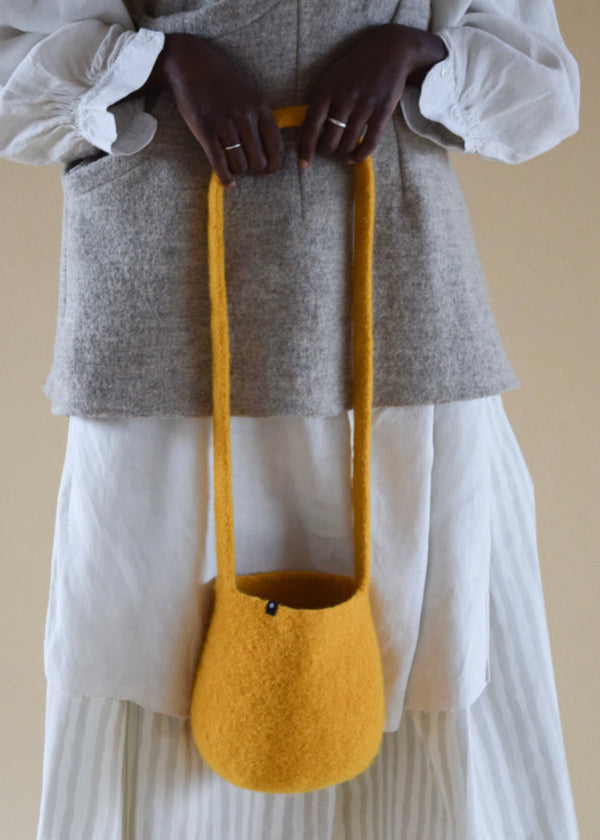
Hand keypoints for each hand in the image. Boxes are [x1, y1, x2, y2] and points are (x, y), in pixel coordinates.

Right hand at [133, 33, 284, 186]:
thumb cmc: (221, 81)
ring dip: (238, 171)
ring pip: (240, 164)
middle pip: (258, 159)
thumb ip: (259, 117)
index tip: (269, 170)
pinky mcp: (206, 129)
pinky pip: (219, 162)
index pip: (276, 146)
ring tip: (234, 168)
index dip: (274, 164)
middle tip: (247, 168)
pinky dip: (225, 177)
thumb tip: (269, 148)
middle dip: (254, 169)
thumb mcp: (249, 93)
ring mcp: (225, 123)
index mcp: (259, 107)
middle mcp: (245, 116)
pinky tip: (227, 182)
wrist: (191, 63)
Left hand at [296, 24, 447, 169]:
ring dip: (343, 153)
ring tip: (343, 151)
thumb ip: (320, 104)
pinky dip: (360, 155)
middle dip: (327, 151)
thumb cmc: (354, 68)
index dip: (305, 149)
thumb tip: (306, 135)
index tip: (303, 166)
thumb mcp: (332, 79)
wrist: (389, 49)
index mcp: (326, 90)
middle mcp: (344, 98)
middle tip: (330, 149)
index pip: (311, 126)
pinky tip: (354, 157)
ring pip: (348, 144)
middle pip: (329, 141)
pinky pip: (369, 142)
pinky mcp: (383, 110)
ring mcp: (364, 104)